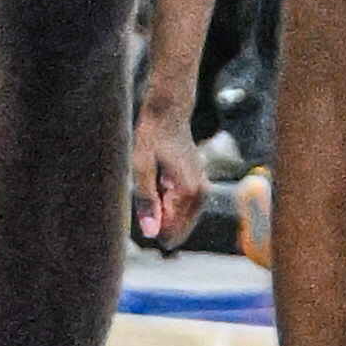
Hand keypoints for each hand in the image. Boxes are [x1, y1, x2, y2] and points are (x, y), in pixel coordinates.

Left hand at [131, 100, 204, 245]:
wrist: (169, 113)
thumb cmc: (152, 137)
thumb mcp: (142, 167)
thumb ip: (147, 201)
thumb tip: (151, 233)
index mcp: (190, 190)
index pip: (173, 232)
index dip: (152, 223)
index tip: (147, 195)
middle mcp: (202, 192)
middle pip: (178, 228)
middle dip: (160, 218)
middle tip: (153, 185)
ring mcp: (203, 189)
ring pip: (181, 219)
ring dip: (164, 210)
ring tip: (159, 182)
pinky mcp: (200, 185)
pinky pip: (184, 209)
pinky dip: (170, 204)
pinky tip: (164, 182)